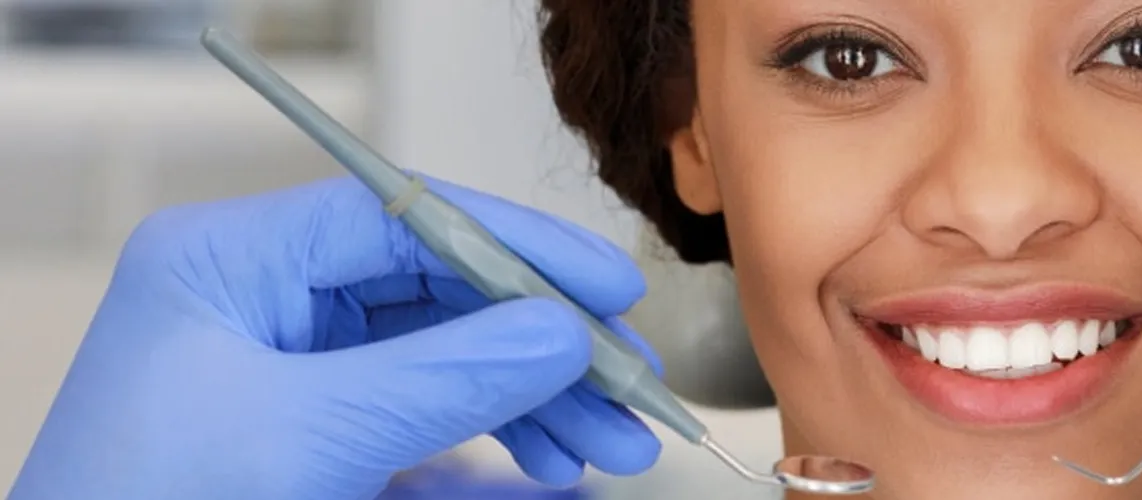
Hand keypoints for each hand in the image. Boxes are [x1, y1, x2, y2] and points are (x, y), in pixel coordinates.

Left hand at [12, 176, 662, 499]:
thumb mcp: (307, 439)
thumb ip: (445, 378)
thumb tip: (562, 335)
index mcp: (231, 263)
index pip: (405, 218)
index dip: (520, 247)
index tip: (608, 288)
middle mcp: (262, 302)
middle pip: (440, 293)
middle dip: (543, 343)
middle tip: (630, 383)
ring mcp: (288, 371)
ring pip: (445, 358)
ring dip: (535, 400)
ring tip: (615, 446)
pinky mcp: (312, 436)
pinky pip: (425, 416)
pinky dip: (492, 438)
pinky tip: (552, 462)